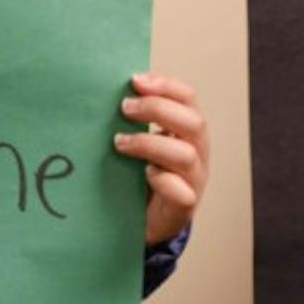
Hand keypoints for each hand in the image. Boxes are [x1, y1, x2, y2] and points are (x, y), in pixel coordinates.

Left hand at [116, 71, 208, 245]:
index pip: (189, 99)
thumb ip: (133, 119)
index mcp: (187, 132)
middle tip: (124, 108)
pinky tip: (143, 174)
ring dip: (150, 143)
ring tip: (119, 142)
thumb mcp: (139, 141)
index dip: (166, 86)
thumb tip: (106, 91)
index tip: (136, 80)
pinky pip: (181, 192)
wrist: (143, 222)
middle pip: (194, 122)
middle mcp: (197, 154)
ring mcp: (194, 181)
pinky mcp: (183, 208)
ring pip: (186, 155)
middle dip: (158, 110)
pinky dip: (161, 180)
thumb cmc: (140, 176)